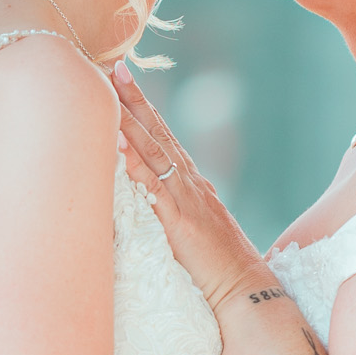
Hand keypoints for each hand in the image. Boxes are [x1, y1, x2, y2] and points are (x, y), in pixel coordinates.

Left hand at [113, 62, 266, 307]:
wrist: (244, 289)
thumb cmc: (217, 266)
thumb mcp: (191, 227)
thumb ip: (172, 207)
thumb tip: (147, 197)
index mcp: (191, 183)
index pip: (163, 136)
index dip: (143, 108)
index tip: (123, 80)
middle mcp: (189, 182)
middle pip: (159, 132)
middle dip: (135, 98)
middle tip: (113, 65)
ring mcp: (186, 199)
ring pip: (154, 151)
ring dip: (130, 118)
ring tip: (110, 89)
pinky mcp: (180, 222)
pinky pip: (153, 187)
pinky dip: (134, 163)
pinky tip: (117, 143)